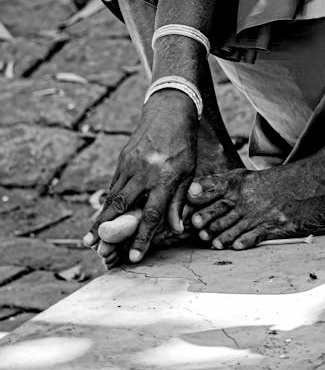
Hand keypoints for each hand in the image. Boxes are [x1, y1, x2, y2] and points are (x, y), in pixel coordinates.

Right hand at [84, 92, 198, 262]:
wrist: (169, 113)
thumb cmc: (183, 146)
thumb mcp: (188, 172)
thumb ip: (179, 201)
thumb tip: (176, 228)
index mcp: (165, 178)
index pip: (152, 213)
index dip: (143, 237)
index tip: (135, 256)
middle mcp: (145, 173)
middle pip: (123, 206)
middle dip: (108, 230)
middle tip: (97, 249)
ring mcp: (131, 164)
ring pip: (113, 196)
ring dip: (101, 218)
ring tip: (90, 237)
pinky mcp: (123, 159)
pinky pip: (114, 184)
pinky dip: (108, 200)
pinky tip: (102, 214)